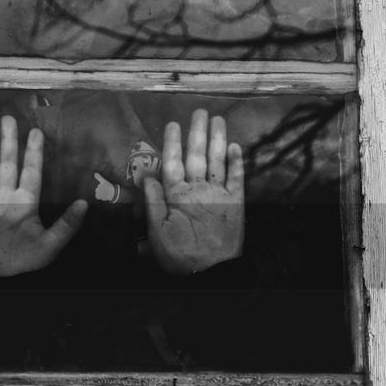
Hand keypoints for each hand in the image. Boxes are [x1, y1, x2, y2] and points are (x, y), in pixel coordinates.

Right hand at [0, 115, 87, 276]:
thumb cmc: (27, 259)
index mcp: (25, 203)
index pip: (30, 172)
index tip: (36, 131)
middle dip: (7, 142)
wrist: (1, 275)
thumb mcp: (51, 245)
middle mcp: (5, 198)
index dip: (33, 152)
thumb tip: (83, 204)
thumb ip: (67, 226)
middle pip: (6, 165)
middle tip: (7, 118)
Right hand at [142, 109, 244, 274]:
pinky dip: (237, 162)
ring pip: (218, 161)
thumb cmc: (181, 256)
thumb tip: (147, 178)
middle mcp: (199, 191)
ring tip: (217, 120)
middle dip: (197, 132)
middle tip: (199, 112)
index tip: (172, 124)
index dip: (172, 143)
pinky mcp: (237, 204)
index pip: (172, 163)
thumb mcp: (157, 234)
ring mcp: (220, 195)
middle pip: (197, 156)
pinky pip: (238, 178)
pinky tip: (236, 146)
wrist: (213, 273)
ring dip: (217, 138)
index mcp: (177, 197)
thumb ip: (153, 204)